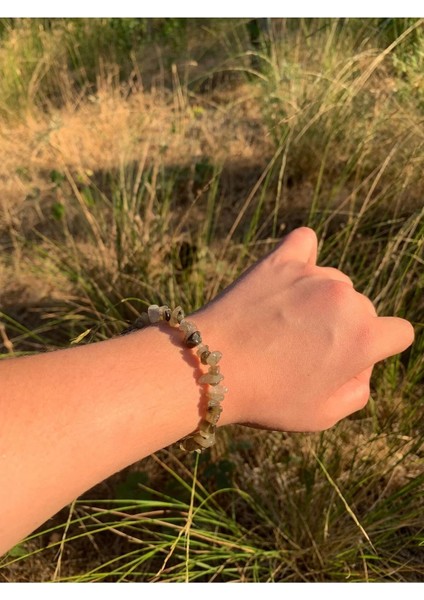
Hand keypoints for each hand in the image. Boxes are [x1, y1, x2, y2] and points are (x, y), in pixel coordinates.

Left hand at [196, 228, 413, 431]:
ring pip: (335, 283)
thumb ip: (357, 392)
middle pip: (363, 310)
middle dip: (344, 330)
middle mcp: (345, 299)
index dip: (378, 350)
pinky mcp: (280, 260)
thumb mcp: (322, 415)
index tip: (350, 361)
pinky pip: (304, 241)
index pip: (399, 333)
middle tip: (304, 353)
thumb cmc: (266, 397)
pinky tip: (293, 271)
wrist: (209, 367)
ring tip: (284, 325)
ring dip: (321, 300)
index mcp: (364, 337)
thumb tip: (360, 368)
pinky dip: (303, 255)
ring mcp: (313, 275)